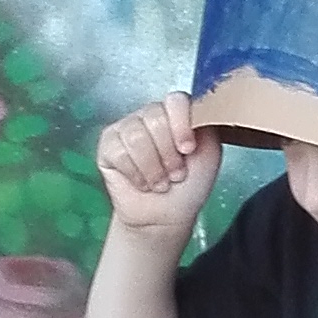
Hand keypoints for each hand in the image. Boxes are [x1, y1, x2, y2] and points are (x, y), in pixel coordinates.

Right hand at [97, 94, 221, 241]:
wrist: (166, 217)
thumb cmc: (189, 186)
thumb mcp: (209, 153)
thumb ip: (205, 125)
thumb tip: (199, 106)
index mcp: (176, 113)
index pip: (176, 100)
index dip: (181, 126)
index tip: (188, 150)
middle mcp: (150, 115)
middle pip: (155, 117)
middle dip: (168, 154)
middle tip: (175, 173)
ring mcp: (126, 128)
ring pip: (136, 136)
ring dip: (153, 168)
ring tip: (160, 181)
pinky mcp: (108, 145)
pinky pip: (119, 152)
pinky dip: (135, 173)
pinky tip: (141, 182)